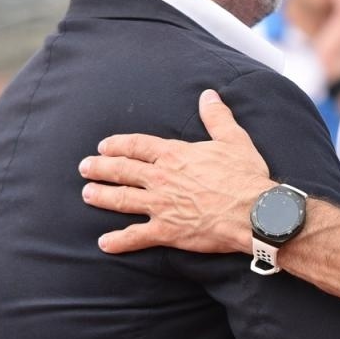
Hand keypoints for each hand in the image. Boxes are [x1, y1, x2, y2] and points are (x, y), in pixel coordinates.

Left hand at [79, 89, 271, 254]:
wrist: (254, 212)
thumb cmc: (245, 176)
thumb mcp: (234, 140)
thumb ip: (217, 117)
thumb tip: (209, 95)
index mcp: (174, 155)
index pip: (137, 146)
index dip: (117, 145)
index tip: (104, 146)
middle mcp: (161, 178)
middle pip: (122, 170)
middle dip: (100, 168)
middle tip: (85, 168)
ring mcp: (161, 205)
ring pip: (122, 199)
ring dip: (102, 196)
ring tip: (87, 194)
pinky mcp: (167, 231)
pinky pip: (136, 236)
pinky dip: (119, 240)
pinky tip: (105, 243)